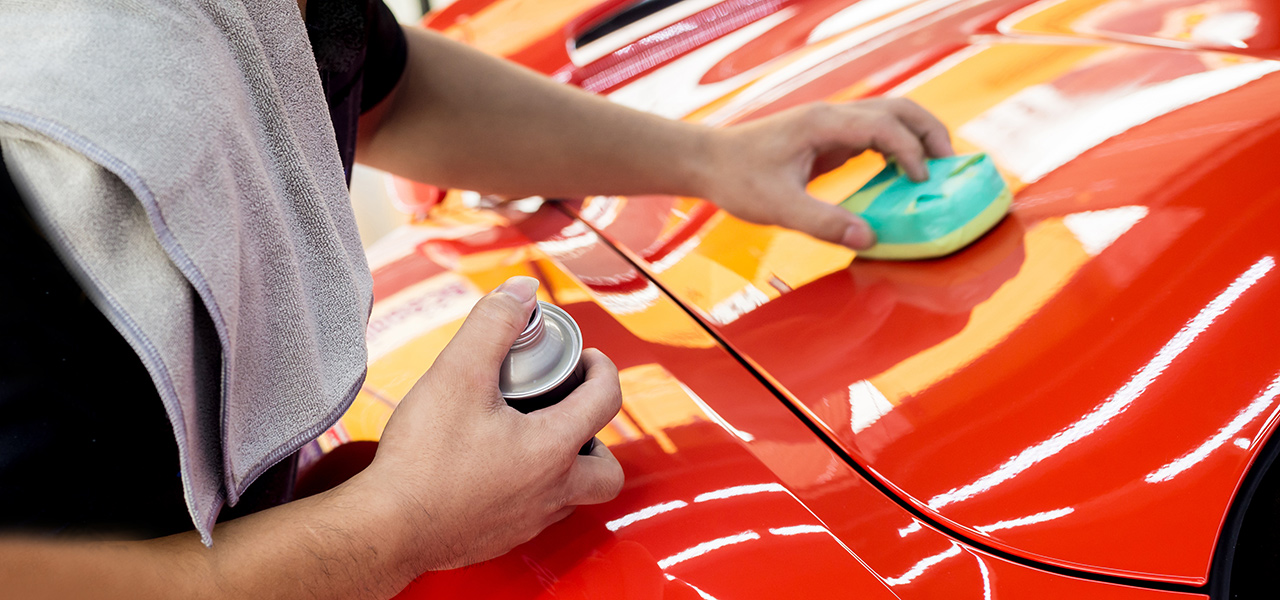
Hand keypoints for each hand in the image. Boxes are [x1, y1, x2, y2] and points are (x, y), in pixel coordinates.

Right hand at [364, 276, 623, 570]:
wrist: (386, 528)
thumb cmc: (423, 460)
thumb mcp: (457, 374)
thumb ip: (493, 325)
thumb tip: (521, 291)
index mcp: (553, 449)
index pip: (606, 401)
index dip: (602, 369)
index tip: (584, 358)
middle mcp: (551, 492)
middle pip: (608, 470)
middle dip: (599, 435)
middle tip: (569, 410)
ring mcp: (528, 521)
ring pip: (574, 495)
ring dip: (569, 465)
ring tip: (534, 435)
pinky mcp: (501, 538)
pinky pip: (537, 514)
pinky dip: (533, 488)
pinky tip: (498, 466)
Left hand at [699, 98, 953, 248]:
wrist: (709, 162)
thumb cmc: (737, 179)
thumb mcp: (778, 207)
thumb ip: (823, 223)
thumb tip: (869, 239)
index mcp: (823, 124)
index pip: (884, 126)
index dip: (910, 152)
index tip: (922, 182)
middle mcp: (832, 116)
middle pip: (899, 109)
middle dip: (930, 134)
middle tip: (951, 167)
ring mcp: (832, 124)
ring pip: (891, 117)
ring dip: (918, 138)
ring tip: (937, 172)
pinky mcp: (829, 138)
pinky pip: (875, 135)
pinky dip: (898, 149)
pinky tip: (903, 177)